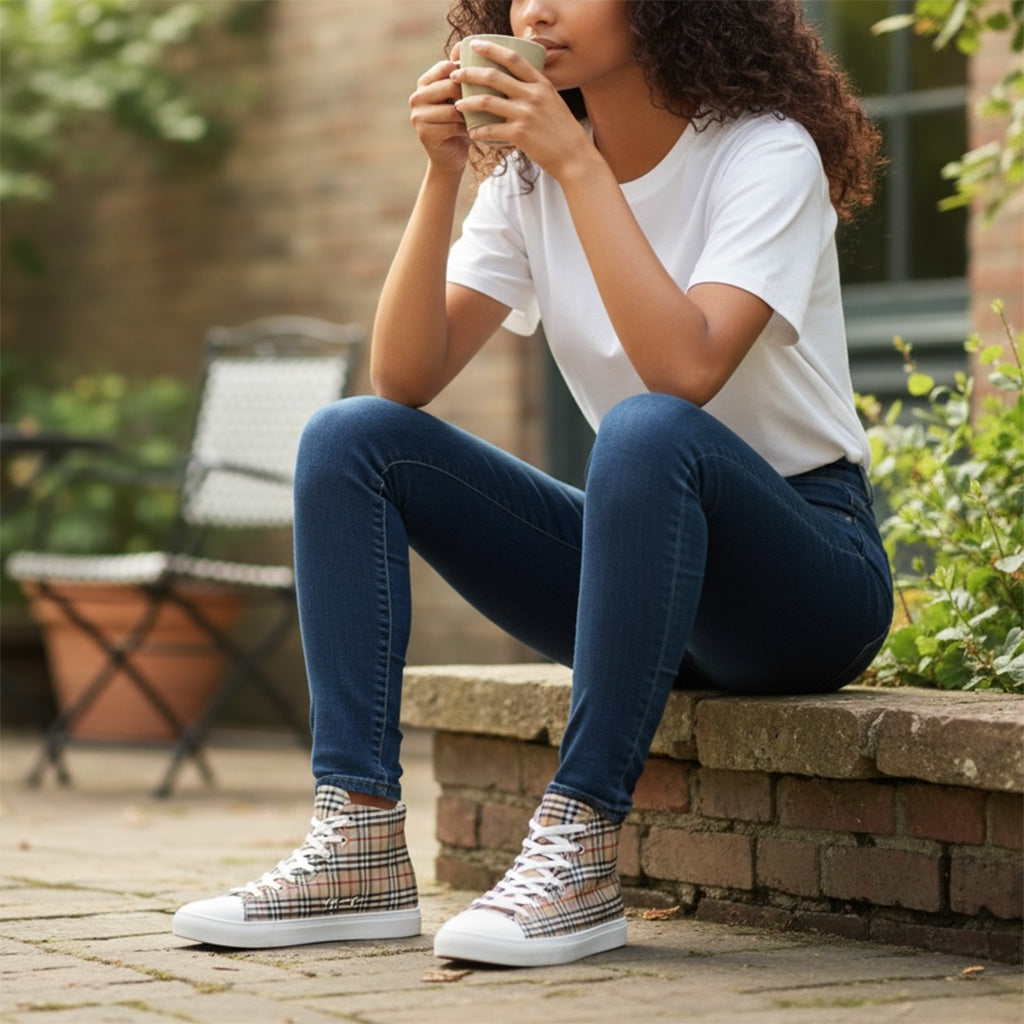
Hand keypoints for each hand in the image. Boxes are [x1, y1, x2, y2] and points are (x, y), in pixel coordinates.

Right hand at [409, 51, 470, 173]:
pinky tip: (475, 131)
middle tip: (486, 101)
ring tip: (482, 117)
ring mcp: (418, 116)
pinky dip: (466, 129)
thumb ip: (461, 74)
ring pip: (451, 108)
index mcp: (424, 83)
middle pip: (448, 86)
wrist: (451, 157)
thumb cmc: (459, 123)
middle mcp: (416, 97)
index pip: (445, 67)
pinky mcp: (424, 133)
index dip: (465, 72)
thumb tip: (463, 44)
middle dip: (469, 93)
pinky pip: (452, 126)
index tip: (481, 81)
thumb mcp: (460, 96)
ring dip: (470, 114)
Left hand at [451, 38, 593, 179]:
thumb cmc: (562, 131)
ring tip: (457, 105)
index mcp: (541, 83)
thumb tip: (515, 83)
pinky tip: (472, 133)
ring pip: (488, 101)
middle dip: (470, 73)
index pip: (513, 58)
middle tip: (455, 74)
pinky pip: (492, 130)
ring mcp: (526, 114)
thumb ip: (535, 91)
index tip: (474, 45)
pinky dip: (479, 131)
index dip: (491, 49)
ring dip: (468, 102)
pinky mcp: (521, 134)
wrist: (575, 157)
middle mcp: (533, 95)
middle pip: (494, 76)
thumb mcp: (553, 102)